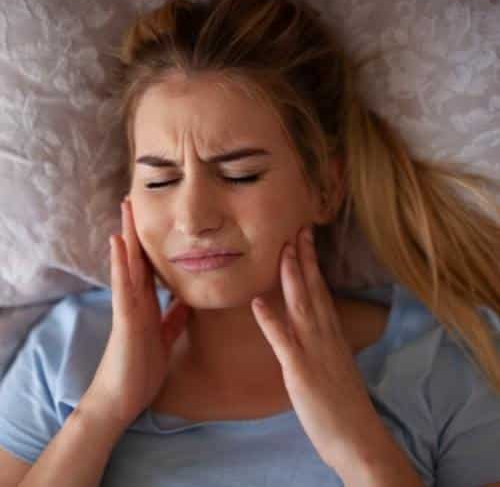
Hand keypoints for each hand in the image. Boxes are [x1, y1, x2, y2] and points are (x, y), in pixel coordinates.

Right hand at [85, 197, 190, 428]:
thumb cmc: (142, 368)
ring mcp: (128, 307)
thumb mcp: (165, 337)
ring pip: (128, 265)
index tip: (156, 220)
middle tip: (135, 200)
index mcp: (148, 304)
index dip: (152, 244)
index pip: (150, 267)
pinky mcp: (125, 318)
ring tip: (126, 208)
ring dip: (127, 235)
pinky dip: (121, 264)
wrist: (123, 397)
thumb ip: (173, 318)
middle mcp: (136, 300)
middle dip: (137, 230)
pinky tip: (118, 243)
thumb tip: (187, 301)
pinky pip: (123, 286)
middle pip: (138, 258)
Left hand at [251, 225, 380, 468]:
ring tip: (282, 250)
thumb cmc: (345, 405)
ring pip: (301, 305)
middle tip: (296, 229)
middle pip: (313, 289)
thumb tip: (312, 328)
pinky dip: (270, 320)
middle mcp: (325, 335)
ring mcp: (313, 351)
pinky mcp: (300, 371)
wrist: (359, 439)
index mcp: (332, 334)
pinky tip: (257, 302)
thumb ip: (323, 343)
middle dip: (303, 258)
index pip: (322, 290)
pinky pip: (283, 341)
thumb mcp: (335, 364)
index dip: (312, 264)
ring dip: (291, 276)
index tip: (305, 240)